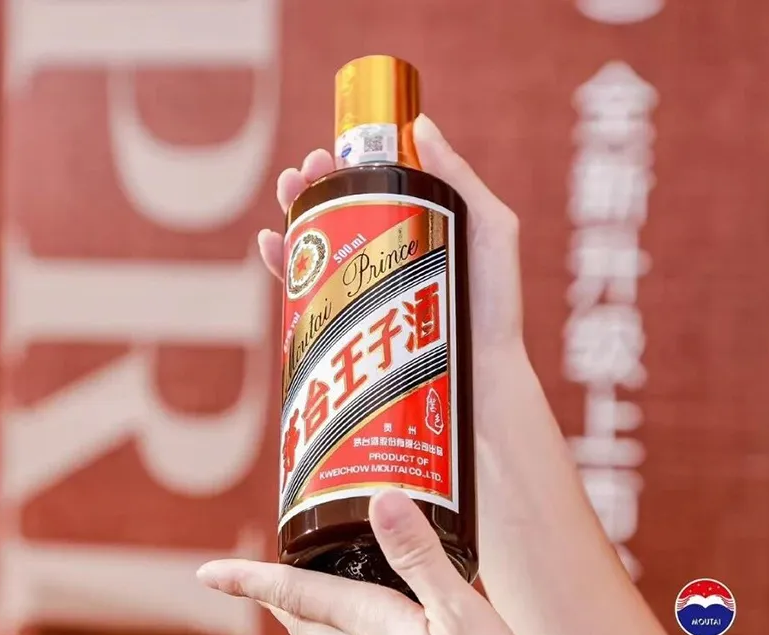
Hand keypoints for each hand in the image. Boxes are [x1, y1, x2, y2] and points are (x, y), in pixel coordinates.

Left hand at [197, 490, 550, 634]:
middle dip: (277, 597)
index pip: (294, 595)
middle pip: (304, 622)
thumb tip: (380, 499)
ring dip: (320, 616)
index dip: (249, 580)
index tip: (208, 573)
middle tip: (254, 579)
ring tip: (326, 591)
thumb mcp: (462, 614)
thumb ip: (419, 557)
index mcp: (371, 629)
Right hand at [258, 113, 522, 356]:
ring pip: (315, 244)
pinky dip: (282, 265)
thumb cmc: (496, 303)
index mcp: (415, 226)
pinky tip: (272, 244)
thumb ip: (459, 177)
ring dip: (292, 213)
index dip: (345, 165)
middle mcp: (384, 255)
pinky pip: (304, 291)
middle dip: (311, 185)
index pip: (372, 186)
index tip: (330, 152)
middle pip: (337, 210)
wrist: (483, 375)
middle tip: (301, 174)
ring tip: (287, 195)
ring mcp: (363, 289)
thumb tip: (418, 125)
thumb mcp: (489, 227)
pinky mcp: (346, 322)